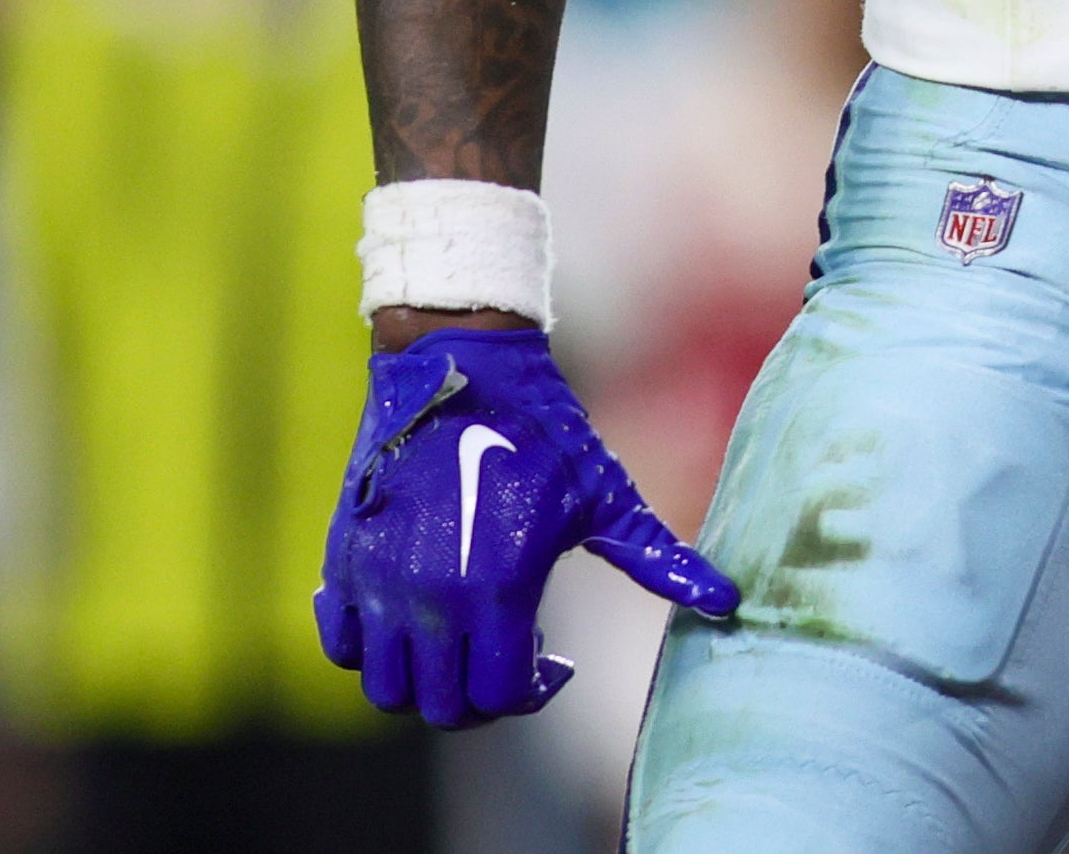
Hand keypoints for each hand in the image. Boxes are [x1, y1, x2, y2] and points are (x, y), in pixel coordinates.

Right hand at [314, 326, 737, 727]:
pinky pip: (341, 645)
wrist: (457, 362)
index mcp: (496, 588)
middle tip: (511, 660)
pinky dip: (373, 650)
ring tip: (464, 644)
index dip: (535, 692)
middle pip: (445, 706)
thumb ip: (658, 558)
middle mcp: (429, 597)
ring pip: (388, 689)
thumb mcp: (604, 494)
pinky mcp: (343, 561)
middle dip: (485, 698)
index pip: (502, 696)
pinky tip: (416, 618)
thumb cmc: (542, 429)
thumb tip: (727, 602)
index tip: (556, 659)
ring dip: (428, 684)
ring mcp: (378, 582)